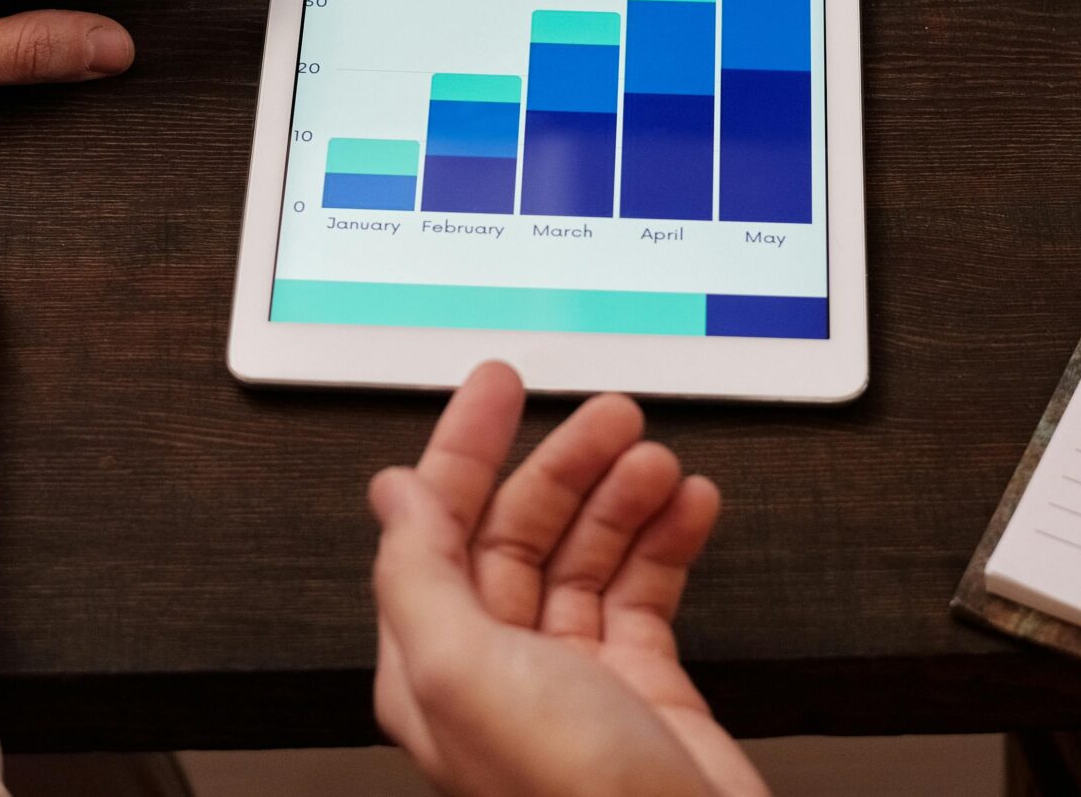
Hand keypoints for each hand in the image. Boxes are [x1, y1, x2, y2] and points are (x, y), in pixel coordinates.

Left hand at [369, 363, 764, 796]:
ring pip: (589, 556)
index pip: (437, 531)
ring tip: (655, 460)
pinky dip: (669, 541)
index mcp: (435, 664)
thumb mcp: (463, 673)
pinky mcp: (645, 693)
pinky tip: (688, 507)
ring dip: (622, 497)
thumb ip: (419, 577)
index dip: (462, 450)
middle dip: (562, 464)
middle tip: (608, 411)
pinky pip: (648, 592)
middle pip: (520, 533)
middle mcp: (500, 671)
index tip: (497, 387)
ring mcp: (576, 681)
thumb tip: (391, 496)